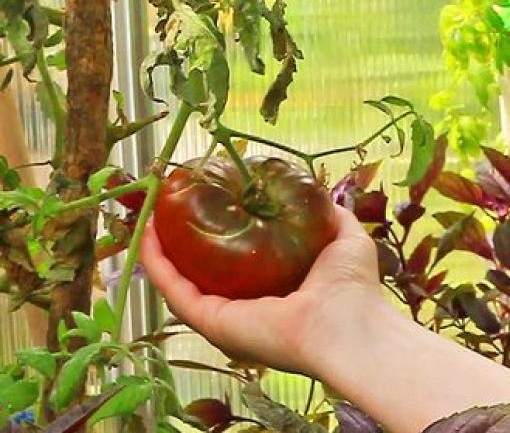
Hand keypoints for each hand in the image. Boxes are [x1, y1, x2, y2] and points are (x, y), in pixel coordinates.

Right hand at [140, 205, 383, 374]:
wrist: (349, 323)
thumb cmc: (352, 285)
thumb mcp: (344, 237)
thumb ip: (330, 218)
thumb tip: (323, 198)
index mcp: (274, 290)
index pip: (236, 262)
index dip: (218, 235)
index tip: (205, 203)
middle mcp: (246, 306)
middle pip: (202, 271)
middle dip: (181, 241)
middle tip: (168, 207)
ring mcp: (226, 317)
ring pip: (182, 281)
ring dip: (160, 250)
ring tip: (148, 216)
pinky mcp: (212, 323)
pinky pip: (176, 292)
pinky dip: (157, 266)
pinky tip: (146, 236)